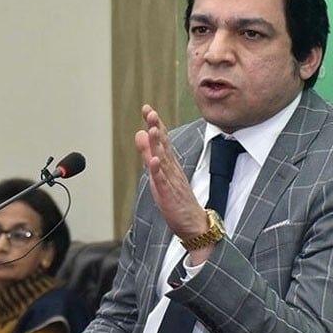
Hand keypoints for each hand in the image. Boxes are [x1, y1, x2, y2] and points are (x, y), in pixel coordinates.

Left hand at [134, 105, 206, 241]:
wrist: (193, 223)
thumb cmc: (176, 198)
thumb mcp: (158, 172)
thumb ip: (148, 153)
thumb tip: (139, 133)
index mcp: (169, 163)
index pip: (162, 140)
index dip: (155, 124)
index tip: (148, 108)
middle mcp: (171, 169)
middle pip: (164, 145)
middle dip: (156, 128)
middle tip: (151, 112)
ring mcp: (171, 181)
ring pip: (164, 160)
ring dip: (158, 144)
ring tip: (152, 129)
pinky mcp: (169, 195)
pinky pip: (163, 181)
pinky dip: (159, 171)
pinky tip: (154, 161)